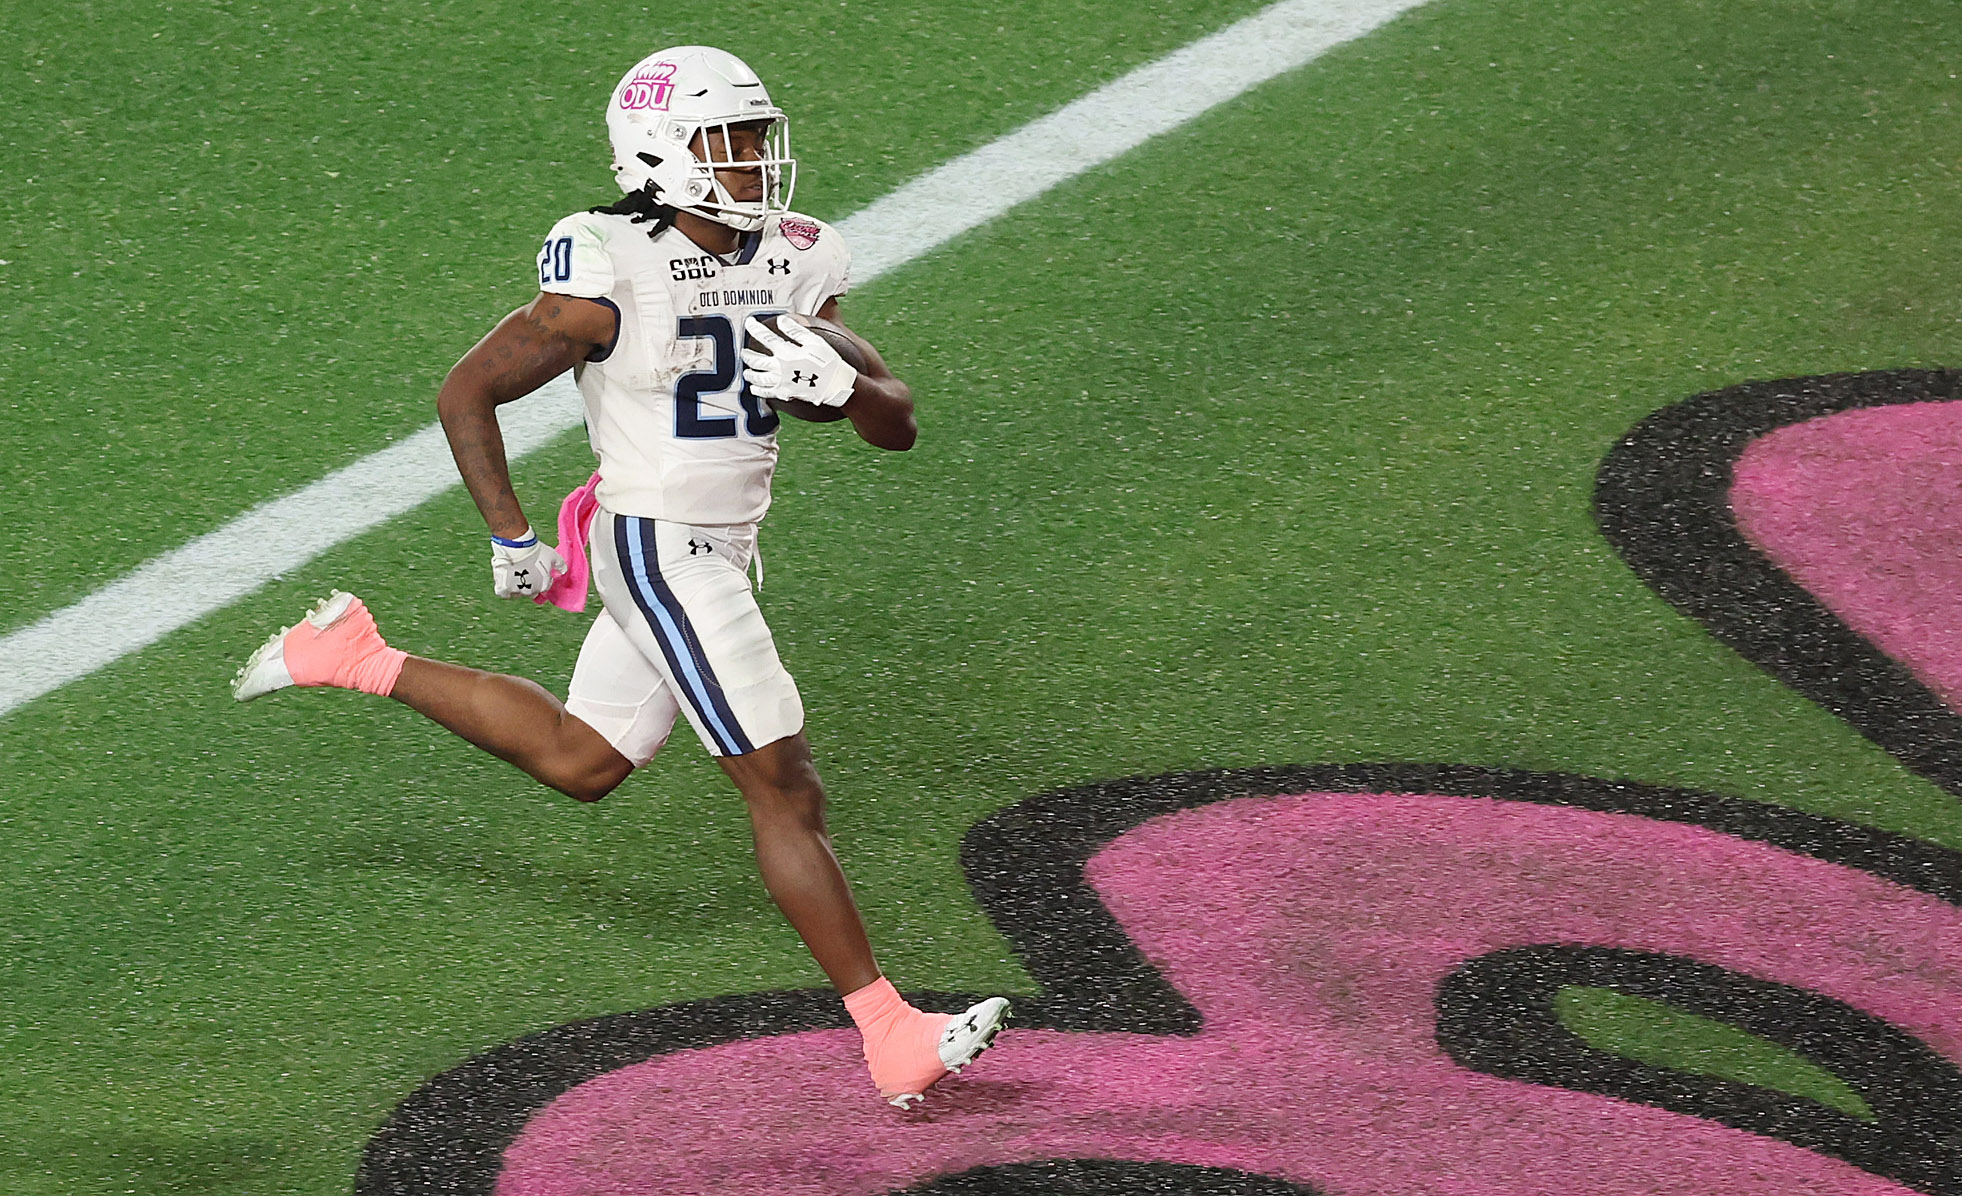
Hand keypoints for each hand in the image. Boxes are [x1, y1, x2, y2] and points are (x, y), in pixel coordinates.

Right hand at [490, 528, 567, 598]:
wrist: (517, 547)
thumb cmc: (535, 551)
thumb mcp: (553, 556)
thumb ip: (560, 565)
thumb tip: (563, 571)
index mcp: (543, 585)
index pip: (545, 586)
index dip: (543, 578)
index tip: (539, 571)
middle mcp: (531, 591)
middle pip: (531, 591)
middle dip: (531, 584)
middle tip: (527, 572)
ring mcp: (517, 590)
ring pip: (518, 593)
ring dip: (518, 587)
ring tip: (516, 577)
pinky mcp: (504, 588)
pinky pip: (504, 594)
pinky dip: (506, 590)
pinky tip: (507, 583)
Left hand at [741, 316, 857, 407]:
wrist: (836, 386)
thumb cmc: (828, 362)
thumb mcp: (815, 342)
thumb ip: (796, 330)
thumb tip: (781, 320)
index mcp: (786, 353)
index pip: (765, 337)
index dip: (755, 328)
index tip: (749, 322)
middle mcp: (779, 368)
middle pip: (756, 361)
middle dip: (747, 355)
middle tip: (744, 352)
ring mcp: (781, 383)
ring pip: (758, 379)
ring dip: (750, 374)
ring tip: (747, 372)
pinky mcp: (785, 394)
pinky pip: (766, 393)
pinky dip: (758, 391)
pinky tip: (755, 389)